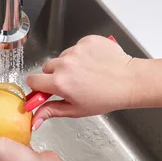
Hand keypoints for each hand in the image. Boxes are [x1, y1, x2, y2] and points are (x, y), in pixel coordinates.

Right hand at [27, 35, 141, 130]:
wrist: (129, 81)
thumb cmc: (106, 98)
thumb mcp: (76, 110)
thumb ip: (51, 111)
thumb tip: (35, 120)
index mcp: (59, 83)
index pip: (32, 80)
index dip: (38, 86)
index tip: (45, 89)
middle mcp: (65, 64)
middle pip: (46, 67)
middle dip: (54, 75)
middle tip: (71, 83)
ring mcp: (76, 50)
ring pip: (62, 57)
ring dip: (69, 64)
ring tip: (86, 73)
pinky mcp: (86, 40)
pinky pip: (76, 47)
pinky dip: (82, 55)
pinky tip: (93, 63)